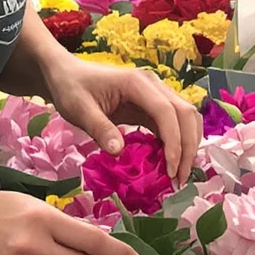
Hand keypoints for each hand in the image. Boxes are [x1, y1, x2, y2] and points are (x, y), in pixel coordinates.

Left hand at [44, 55, 200, 186]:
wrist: (67, 75)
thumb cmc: (71, 88)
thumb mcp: (80, 109)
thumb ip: (100, 129)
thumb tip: (119, 152)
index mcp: (137, 83)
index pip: (167, 112)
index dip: (174, 142)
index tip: (170, 170)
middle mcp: (153, 85)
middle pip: (185, 114)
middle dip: (188, 148)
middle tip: (179, 179)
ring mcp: (155, 94)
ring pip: (185, 118)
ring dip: (188, 146)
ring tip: (179, 175)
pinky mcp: (151, 106)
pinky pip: (173, 124)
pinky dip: (177, 143)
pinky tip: (169, 164)